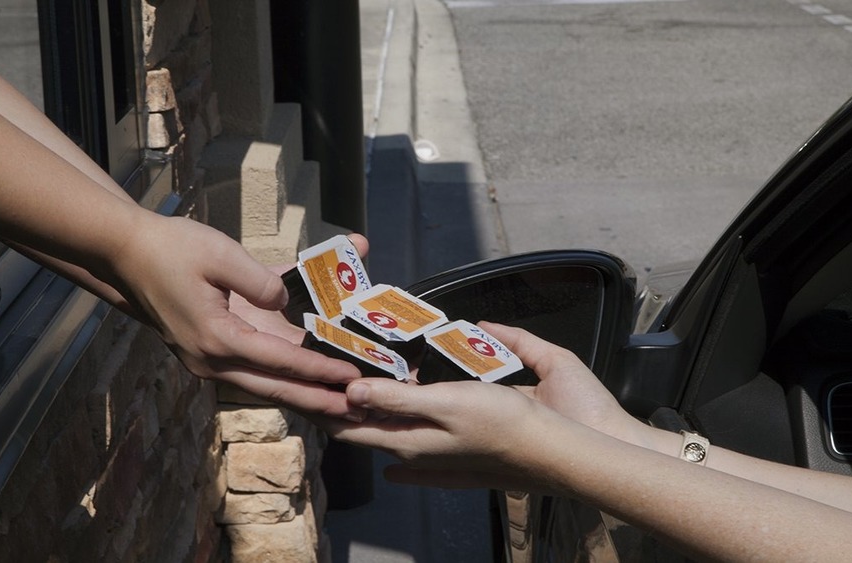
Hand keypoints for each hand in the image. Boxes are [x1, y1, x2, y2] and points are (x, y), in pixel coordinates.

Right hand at [110, 213, 367, 419]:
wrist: (126, 255)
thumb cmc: (172, 249)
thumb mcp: (221, 254)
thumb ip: (261, 281)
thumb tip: (286, 301)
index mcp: (217, 339)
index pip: (280, 361)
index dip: (318, 369)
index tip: (350, 376)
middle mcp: (213, 360)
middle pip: (275, 387)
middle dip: (317, 399)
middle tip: (355, 408)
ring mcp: (209, 361)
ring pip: (265, 384)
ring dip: (301, 392)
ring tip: (338, 403)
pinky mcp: (210, 352)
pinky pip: (253, 370)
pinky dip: (282, 375)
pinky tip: (308, 379)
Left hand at [323, 321, 646, 489]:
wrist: (553, 453)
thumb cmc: (502, 426)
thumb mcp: (445, 404)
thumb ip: (396, 398)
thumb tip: (349, 391)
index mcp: (406, 443)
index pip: (348, 427)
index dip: (321, 407)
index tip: (298, 386)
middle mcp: (415, 453)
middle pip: (366, 429)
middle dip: (342, 406)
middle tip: (323, 376)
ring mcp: (436, 456)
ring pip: (390, 429)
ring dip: (372, 407)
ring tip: (357, 380)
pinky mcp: (456, 453)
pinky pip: (414, 436)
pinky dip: (399, 418)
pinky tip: (396, 417)